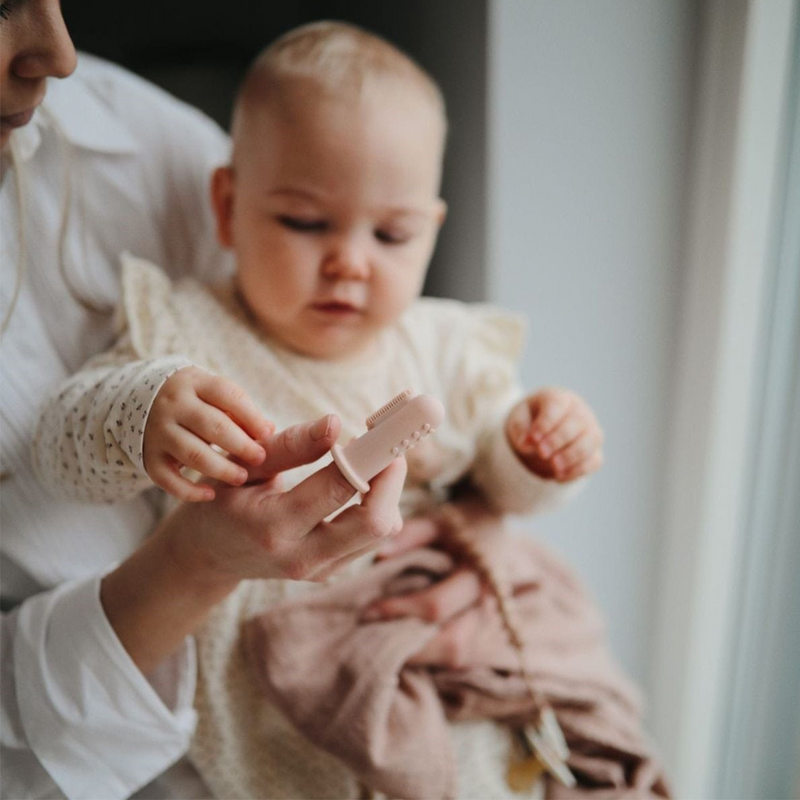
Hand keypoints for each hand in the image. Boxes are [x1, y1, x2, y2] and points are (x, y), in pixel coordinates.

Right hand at [143, 367, 273, 500]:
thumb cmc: (195, 400)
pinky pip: (167, 479)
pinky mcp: (149, 457)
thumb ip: (240, 411)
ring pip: (193, 454)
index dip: (251, 416)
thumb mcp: (213, 395)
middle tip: (260, 458)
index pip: (227, 395)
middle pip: (213, 426)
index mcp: (194, 383)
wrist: (141, 401)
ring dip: (221, 469)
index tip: (267, 434)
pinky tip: (211, 494)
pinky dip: (189, 491)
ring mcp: (158, 431)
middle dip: (241, 445)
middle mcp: (173, 405)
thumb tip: (268, 431)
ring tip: (242, 478)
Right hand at [163, 413, 406, 583]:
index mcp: (273, 526)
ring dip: (387, 491)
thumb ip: (290, 445)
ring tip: (367, 460)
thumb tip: (335, 423)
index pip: (340, 488)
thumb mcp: (244, 465)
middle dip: (391, 477)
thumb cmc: (224, 499)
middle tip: (385, 445)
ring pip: (383, 531)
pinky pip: (373, 538)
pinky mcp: (331, 572)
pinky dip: (378, 506)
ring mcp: (319, 571)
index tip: (385, 430)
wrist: (209, 554)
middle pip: (376, 522)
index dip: (370, 455)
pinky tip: (359, 483)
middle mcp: (301, 557)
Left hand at [365, 499, 504, 668]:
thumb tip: (379, 556)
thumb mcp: (437, 521)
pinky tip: (402, 642)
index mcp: (479, 574)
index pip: (436, 605)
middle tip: (372, 635)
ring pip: (455, 655)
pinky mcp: (482, 633)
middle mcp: (488, 604)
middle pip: (452, 643)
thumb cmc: (460, 523)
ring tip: (384, 641)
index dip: (399, 610)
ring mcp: (488, 623)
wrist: (493, 527)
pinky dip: (428, 653)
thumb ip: (411, 534)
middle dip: (410, 645)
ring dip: (418, 654)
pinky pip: (456, 655)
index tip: (368, 610)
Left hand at [505, 386, 603, 481]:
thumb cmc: (530, 420)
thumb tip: (527, 444)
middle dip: (559, 440)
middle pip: (576, 423)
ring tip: (554, 467)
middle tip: (542, 453)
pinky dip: (578, 470)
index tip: (533, 439)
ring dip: (572, 456)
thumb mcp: (519, 420)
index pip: (557, 405)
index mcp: (558, 398)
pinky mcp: (594, 451)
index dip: (546, 423)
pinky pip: (594, 460)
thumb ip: (520, 429)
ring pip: (590, 441)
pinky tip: (559, 477)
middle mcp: (579, 411)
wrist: (543, 430)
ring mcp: (590, 430)